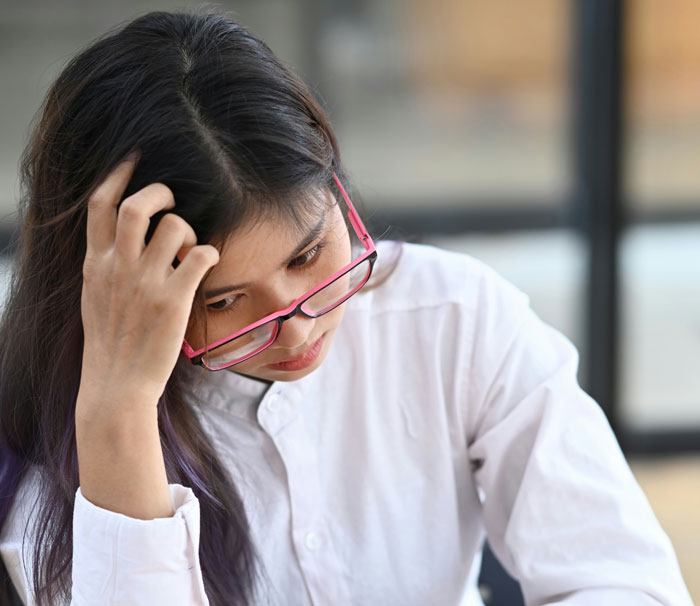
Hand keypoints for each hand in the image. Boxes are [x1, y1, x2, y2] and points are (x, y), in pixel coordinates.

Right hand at [77, 153, 218, 417]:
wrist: (116, 386)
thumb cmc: (110, 344)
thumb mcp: (94, 298)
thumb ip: (105, 266)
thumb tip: (122, 243)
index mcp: (96, 264)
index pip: (99, 205)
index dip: (118, 175)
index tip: (134, 159)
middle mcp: (118, 268)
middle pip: (135, 206)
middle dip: (159, 193)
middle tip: (174, 201)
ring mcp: (146, 283)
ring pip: (174, 226)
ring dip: (190, 230)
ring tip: (191, 251)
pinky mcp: (174, 300)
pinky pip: (201, 256)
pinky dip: (209, 254)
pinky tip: (207, 265)